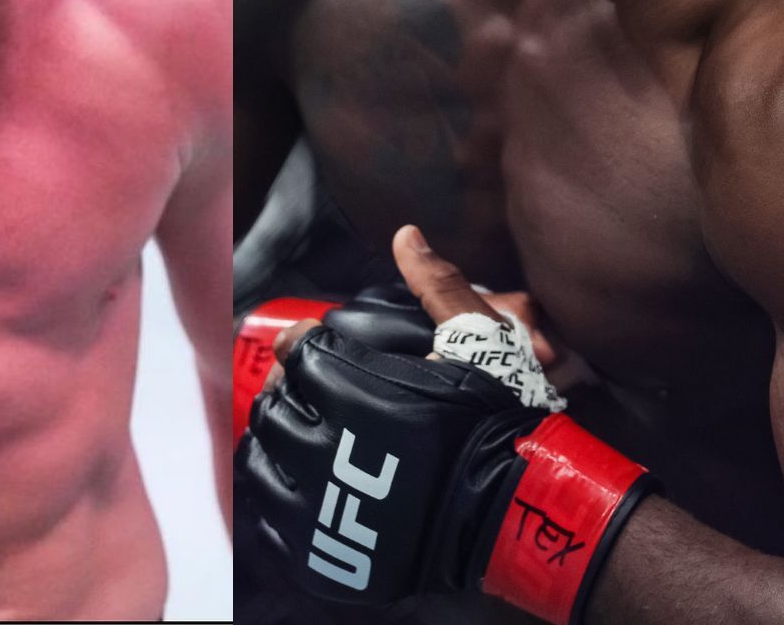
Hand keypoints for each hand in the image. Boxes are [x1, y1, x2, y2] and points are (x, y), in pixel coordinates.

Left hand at [239, 224, 654, 622]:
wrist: (519, 508)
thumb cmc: (501, 420)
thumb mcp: (477, 341)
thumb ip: (436, 286)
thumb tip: (406, 235)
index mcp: (352, 385)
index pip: (297, 351)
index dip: (306, 349)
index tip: (316, 355)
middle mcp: (326, 442)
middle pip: (275, 404)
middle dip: (288, 395)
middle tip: (309, 399)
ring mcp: (320, 500)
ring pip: (264, 459)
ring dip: (275, 445)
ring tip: (301, 442)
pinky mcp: (322, 548)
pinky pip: (271, 519)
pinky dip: (275, 500)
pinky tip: (297, 487)